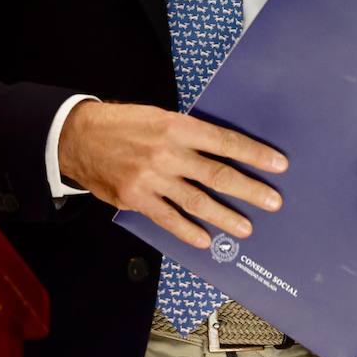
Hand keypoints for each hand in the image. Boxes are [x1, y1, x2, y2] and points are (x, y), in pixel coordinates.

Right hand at [58, 101, 286, 249]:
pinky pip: (169, 219)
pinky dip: (188, 231)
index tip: (278, 164)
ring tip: (245, 228)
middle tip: (273, 202)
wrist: (78, 137)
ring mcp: (152, 179)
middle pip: (217, 175)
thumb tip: (221, 150)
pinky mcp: (136, 200)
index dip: (254, 154)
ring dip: (225, 216)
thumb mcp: (158, 116)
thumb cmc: (123, 123)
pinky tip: (205, 240)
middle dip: (249, 189)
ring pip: (197, 201)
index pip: (225, 141)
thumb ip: (187, 134)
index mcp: (177, 126)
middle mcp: (168, 153)